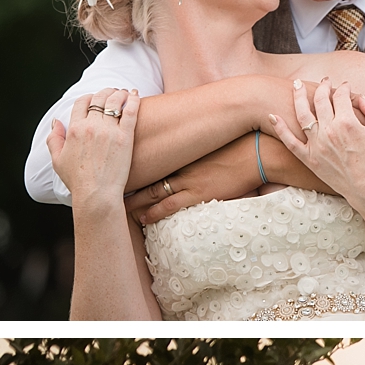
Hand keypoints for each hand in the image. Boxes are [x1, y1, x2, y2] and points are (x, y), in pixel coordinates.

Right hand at [47, 91, 139, 213]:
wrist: (96, 194)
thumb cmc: (78, 181)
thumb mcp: (57, 159)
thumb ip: (54, 138)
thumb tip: (56, 121)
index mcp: (74, 128)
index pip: (81, 102)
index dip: (89, 97)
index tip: (96, 98)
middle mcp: (90, 126)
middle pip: (99, 98)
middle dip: (106, 91)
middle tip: (114, 91)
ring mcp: (109, 131)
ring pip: (114, 102)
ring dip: (119, 93)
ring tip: (125, 92)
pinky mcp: (125, 138)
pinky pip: (130, 112)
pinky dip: (133, 101)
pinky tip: (135, 95)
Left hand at [128, 140, 263, 225]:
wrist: (256, 154)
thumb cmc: (239, 148)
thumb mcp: (213, 145)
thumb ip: (196, 151)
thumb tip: (189, 153)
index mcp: (181, 152)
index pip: (149, 158)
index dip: (132, 165)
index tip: (116, 169)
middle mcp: (178, 165)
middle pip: (144, 175)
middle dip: (126, 184)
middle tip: (107, 189)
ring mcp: (187, 180)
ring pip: (151, 191)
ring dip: (134, 201)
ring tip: (118, 208)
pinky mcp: (198, 193)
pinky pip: (170, 205)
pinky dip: (153, 212)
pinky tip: (142, 218)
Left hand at [265, 76, 364, 208]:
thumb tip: (361, 98)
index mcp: (347, 122)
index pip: (341, 96)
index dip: (343, 88)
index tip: (345, 86)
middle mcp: (329, 130)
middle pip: (321, 100)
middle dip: (323, 87)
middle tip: (324, 81)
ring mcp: (316, 144)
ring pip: (302, 114)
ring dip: (298, 96)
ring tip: (297, 85)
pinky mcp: (309, 158)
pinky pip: (289, 141)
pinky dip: (279, 128)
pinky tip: (272, 116)